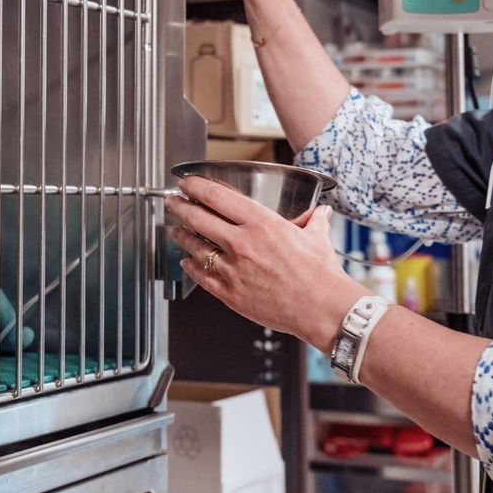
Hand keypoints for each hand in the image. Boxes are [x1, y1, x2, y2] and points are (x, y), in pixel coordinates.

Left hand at [165, 176, 365, 348]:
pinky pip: (202, 277)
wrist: (320, 308)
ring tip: (175, 230)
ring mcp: (233, 269)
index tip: (187, 183)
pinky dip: (191, 267)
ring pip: (195, 247)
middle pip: (198, 219)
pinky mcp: (230, 294)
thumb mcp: (317, 237)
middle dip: (180, 207)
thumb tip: (320, 212)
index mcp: (261, 223)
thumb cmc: (319, 275)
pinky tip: (187, 262)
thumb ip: (314, 220)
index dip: (195, 186)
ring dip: (181, 236)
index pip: (217, 196)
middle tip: (173, 202)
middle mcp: (242, 243)